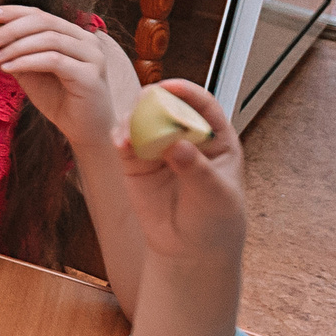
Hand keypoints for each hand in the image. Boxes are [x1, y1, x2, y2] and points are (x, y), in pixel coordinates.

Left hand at [0, 6, 116, 146]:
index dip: (14, 12)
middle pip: (44, 22)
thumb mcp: (26, 71)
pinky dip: (27, 62)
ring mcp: (92, 57)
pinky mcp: (90, 75)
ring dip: (16, 47)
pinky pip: (54, 61)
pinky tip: (7, 68)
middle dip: (11, 29)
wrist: (83, 128)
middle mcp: (86, 40)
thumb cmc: (56, 97)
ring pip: (49, 40)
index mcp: (72, 34)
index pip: (40, 14)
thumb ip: (8, 54)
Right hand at [113, 80, 244, 264]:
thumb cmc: (215, 219)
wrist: (190, 249)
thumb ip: (197, 169)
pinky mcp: (136, 163)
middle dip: (153, 102)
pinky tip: (120, 143)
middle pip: (167, 107)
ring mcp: (159, 148)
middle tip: (142, 103)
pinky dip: (120, 138)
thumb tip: (178, 145)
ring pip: (142, 121)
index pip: (203, 106)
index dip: (187, 92)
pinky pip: (125, 143)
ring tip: (129, 134)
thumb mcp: (215, 195)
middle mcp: (185, 137)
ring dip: (133, 120)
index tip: (170, 87)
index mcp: (215, 137)